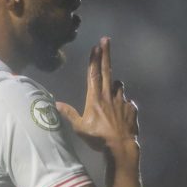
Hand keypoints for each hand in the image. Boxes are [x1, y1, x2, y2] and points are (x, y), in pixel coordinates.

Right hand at [56, 37, 139, 154]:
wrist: (121, 146)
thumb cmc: (97, 138)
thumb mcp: (79, 128)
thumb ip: (69, 113)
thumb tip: (55, 103)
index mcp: (95, 98)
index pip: (94, 75)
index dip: (94, 60)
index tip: (95, 46)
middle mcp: (109, 95)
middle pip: (107, 71)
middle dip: (105, 54)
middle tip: (106, 39)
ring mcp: (122, 101)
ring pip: (119, 86)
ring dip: (115, 84)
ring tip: (112, 89)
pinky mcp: (132, 108)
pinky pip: (127, 102)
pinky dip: (124, 103)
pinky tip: (121, 112)